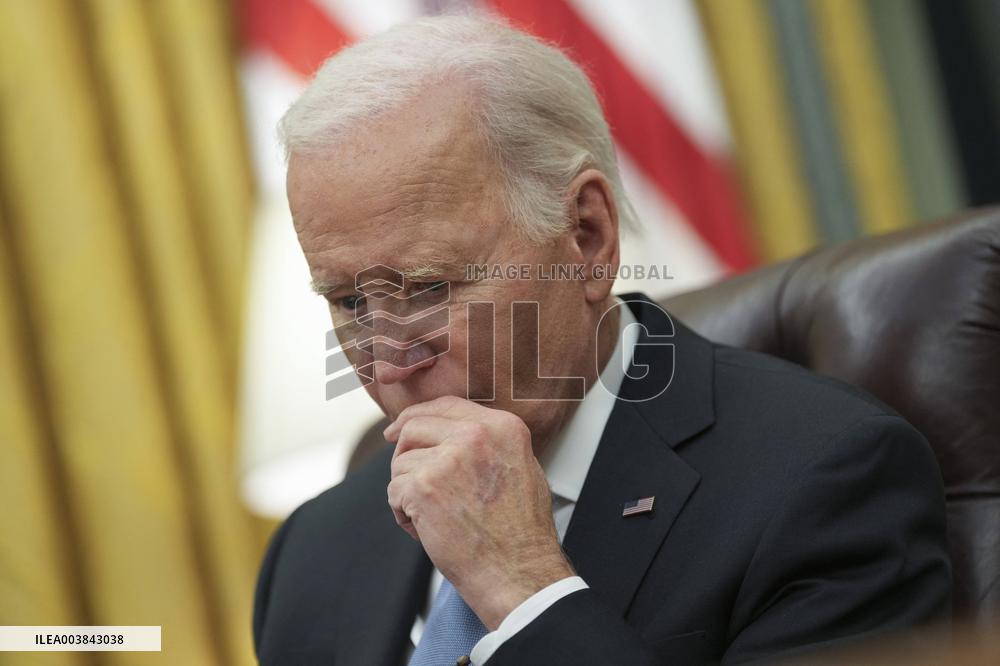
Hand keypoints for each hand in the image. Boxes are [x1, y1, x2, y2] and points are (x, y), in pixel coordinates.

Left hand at [384, 395, 575, 628]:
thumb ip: (489, 442)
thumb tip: (451, 431)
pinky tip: (426, 529)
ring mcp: (448, 459)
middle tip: (410, 480)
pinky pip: (394, 491)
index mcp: (502, 427)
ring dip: (407, 490)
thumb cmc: (521, 531)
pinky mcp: (424, 488)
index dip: (416, 416)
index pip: (445, 404)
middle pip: (414, 427)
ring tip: (434, 516)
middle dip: (406, 454)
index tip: (398, 429)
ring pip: (401, 462)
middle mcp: (476, 435)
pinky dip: (403, 513)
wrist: (519, 572)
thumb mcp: (521, 467)